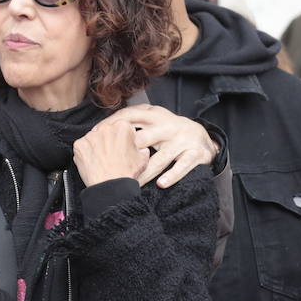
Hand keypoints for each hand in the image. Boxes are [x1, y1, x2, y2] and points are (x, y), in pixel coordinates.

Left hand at [72, 119, 148, 186]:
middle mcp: (105, 128)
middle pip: (106, 131)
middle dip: (108, 140)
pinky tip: (93, 162)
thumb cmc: (126, 174)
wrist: (111, 188)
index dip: (122, 138)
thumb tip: (141, 148)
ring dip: (96, 146)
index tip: (121, 147)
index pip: (121, 127)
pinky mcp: (79, 145)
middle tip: (111, 155)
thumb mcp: (143, 159)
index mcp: (122, 127)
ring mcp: (91, 136)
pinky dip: (85, 153)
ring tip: (102, 160)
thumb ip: (142, 148)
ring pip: (93, 138)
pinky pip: (82, 146)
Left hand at [103, 105, 217, 187]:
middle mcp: (169, 126)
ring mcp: (182, 141)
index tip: (96, 135)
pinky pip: (181, 167)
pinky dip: (171, 176)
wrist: (204, 138)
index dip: (113, 124)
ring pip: (160, 159)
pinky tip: (161, 185)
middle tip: (110, 165)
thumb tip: (100, 131)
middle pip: (144, 138)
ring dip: (145, 173)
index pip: (131, 116)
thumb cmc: (170, 132)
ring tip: (132, 184)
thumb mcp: (154, 121)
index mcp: (156, 116)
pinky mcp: (195, 154)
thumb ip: (133, 122)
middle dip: (126, 152)